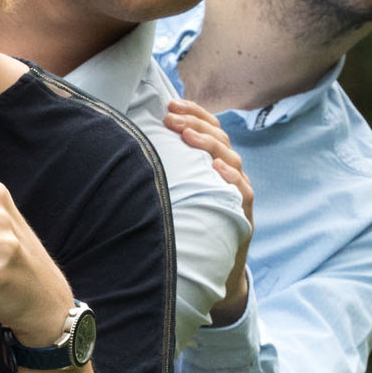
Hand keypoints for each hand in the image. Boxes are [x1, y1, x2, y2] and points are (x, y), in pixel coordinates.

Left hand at [166, 99, 252, 325]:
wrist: (211, 269)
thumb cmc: (188, 225)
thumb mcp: (176, 193)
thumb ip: (165, 170)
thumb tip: (128, 146)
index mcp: (213, 164)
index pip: (208, 129)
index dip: (193, 113)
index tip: (170, 103)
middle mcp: (229, 175)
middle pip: (219, 139)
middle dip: (196, 124)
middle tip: (172, 117)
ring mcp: (238, 195)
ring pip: (232, 160)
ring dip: (210, 145)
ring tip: (188, 135)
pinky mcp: (243, 216)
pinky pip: (243, 193)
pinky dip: (232, 180)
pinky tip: (218, 169)